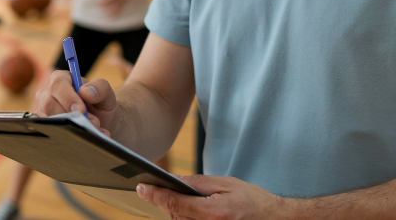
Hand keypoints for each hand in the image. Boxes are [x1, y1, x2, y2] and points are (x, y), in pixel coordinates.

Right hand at [34, 70, 120, 134]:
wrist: (102, 124)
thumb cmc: (100, 105)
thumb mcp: (107, 94)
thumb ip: (101, 87)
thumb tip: (85, 92)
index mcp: (62, 79)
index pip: (58, 84)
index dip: (67, 96)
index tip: (81, 110)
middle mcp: (48, 94)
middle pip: (48, 103)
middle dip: (69, 115)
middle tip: (91, 123)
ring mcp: (44, 112)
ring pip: (48, 120)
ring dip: (71, 128)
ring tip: (92, 131)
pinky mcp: (45, 128)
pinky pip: (50, 133)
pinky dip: (68, 138)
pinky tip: (84, 139)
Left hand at [137, 175, 286, 219]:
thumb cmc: (254, 201)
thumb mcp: (227, 184)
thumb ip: (199, 182)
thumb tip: (175, 179)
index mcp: (212, 212)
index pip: (175, 202)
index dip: (155, 194)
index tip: (141, 187)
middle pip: (173, 214)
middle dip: (163, 200)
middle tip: (153, 187)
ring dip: (173, 209)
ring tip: (169, 196)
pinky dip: (183, 217)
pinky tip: (185, 208)